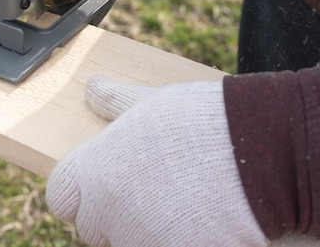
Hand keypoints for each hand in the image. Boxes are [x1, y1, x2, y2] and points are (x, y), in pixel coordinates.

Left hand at [46, 77, 266, 246]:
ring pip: (128, 243)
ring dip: (147, 232)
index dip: (82, 192)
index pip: (61, 197)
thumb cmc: (199, 121)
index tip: (103, 185)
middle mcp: (105, 214)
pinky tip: (200, 223)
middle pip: (93, 227)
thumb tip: (93, 88)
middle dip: (115, 214)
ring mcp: (137, 241)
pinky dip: (179, 242)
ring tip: (181, 203)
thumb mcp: (147, 104)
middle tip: (151, 191)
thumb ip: (113, 103)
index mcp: (91, 173)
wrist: (257, 149)